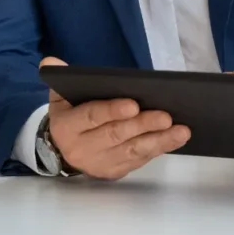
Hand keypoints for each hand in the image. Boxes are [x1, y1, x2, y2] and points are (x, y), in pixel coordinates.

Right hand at [39, 57, 190, 179]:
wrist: (61, 152)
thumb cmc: (69, 117)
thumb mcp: (59, 97)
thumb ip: (60, 79)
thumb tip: (52, 62)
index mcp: (67, 127)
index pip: (91, 118)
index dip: (112, 111)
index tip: (134, 104)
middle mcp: (82, 149)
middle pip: (116, 136)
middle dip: (143, 125)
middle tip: (166, 116)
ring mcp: (100, 163)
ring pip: (132, 151)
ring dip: (158, 141)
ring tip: (181, 131)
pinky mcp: (115, 172)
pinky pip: (139, 160)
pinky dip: (158, 149)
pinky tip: (175, 139)